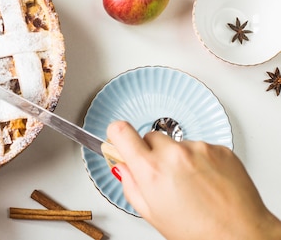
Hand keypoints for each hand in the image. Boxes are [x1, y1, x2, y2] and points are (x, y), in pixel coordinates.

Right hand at [107, 120, 280, 239]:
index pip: (121, 130)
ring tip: (192, 185)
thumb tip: (122, 166)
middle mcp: (173, 154)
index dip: (117, 135)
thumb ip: (130, 185)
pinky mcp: (219, 148)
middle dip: (151, 152)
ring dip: (179, 158)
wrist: (243, 235)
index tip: (119, 140)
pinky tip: (206, 182)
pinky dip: (200, 161)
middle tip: (162, 175)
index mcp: (151, 169)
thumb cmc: (199, 232)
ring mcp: (198, 148)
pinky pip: (200, 147)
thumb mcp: (152, 214)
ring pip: (176, 143)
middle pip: (149, 136)